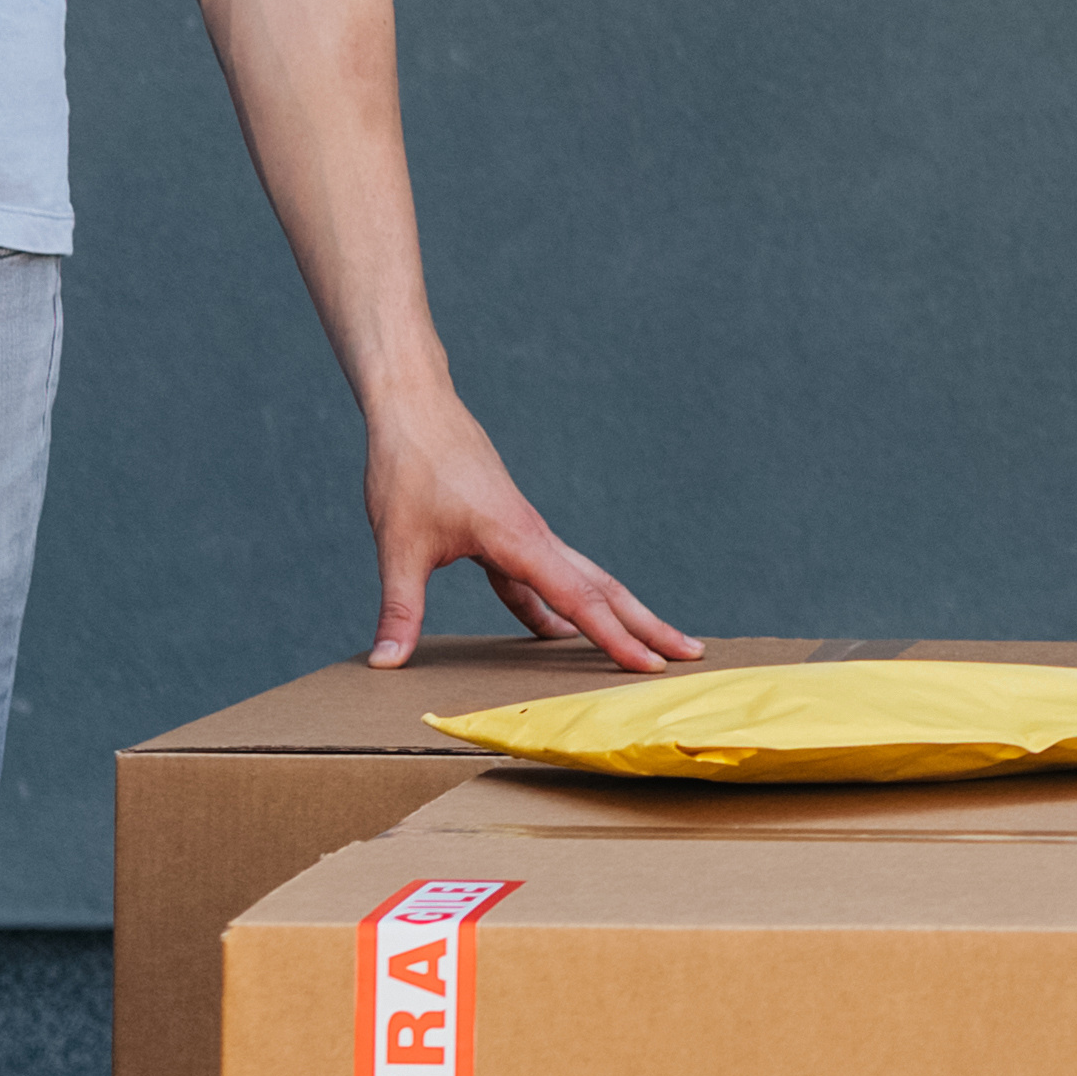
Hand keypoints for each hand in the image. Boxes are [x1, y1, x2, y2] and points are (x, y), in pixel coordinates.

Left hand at [359, 390, 692, 668]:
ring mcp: (526, 533)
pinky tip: (554, 633)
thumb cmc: (408, 466)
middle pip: (605, 587)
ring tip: (647, 645)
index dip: (615, 638)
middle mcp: (535, 537)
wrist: (414, 407)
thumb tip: (385, 663)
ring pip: (583, 579)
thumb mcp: (399, 545)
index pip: (579, 599)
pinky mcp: (508, 531)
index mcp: (520, 540)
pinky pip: (544, 577)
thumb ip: (399, 608)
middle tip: (692, 654)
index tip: (651, 668)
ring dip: (615, 613)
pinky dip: (558, 607)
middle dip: (648, 624)